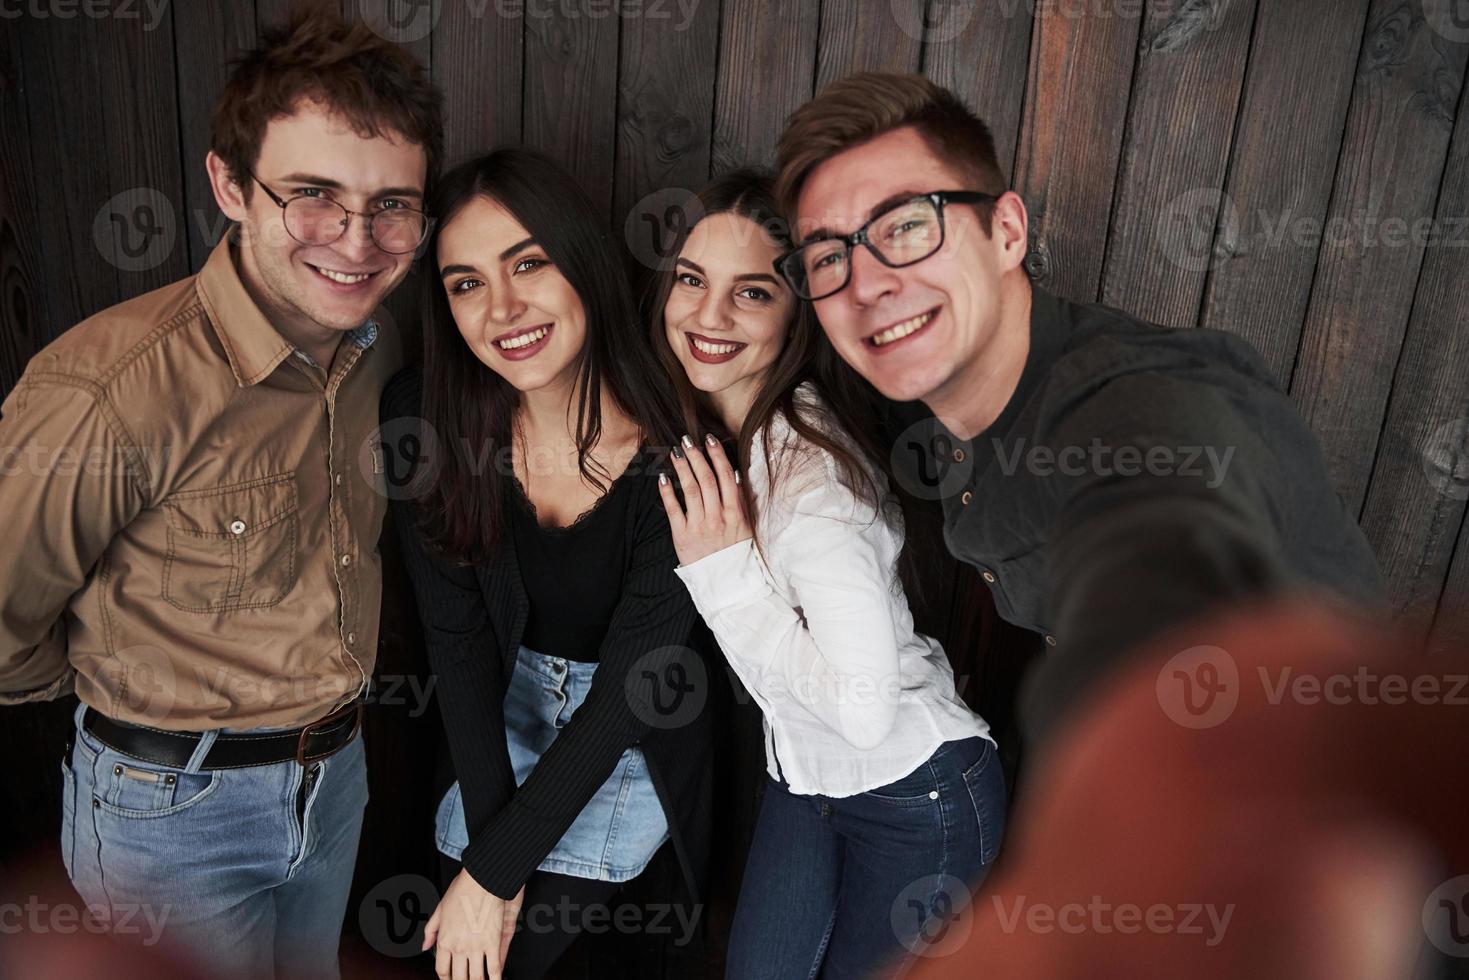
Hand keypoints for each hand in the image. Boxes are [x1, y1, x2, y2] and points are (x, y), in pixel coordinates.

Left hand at [422, 869, 523, 979]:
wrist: (482, 880)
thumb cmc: (462, 890)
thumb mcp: (440, 909)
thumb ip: (431, 930)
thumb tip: (424, 945)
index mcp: (445, 940)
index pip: (442, 970)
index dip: (446, 979)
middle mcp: (459, 947)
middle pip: (459, 978)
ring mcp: (476, 947)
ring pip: (476, 977)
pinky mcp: (493, 943)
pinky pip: (495, 968)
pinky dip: (495, 979)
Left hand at [658, 433, 751, 565]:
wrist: (725, 582)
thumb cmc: (736, 552)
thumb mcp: (746, 526)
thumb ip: (741, 501)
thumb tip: (735, 475)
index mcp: (735, 513)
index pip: (726, 477)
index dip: (717, 456)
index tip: (709, 440)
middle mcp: (718, 517)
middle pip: (707, 479)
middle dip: (697, 457)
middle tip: (687, 440)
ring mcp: (700, 526)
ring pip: (691, 490)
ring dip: (682, 469)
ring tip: (675, 453)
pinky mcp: (682, 536)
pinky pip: (673, 510)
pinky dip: (668, 493)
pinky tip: (663, 479)